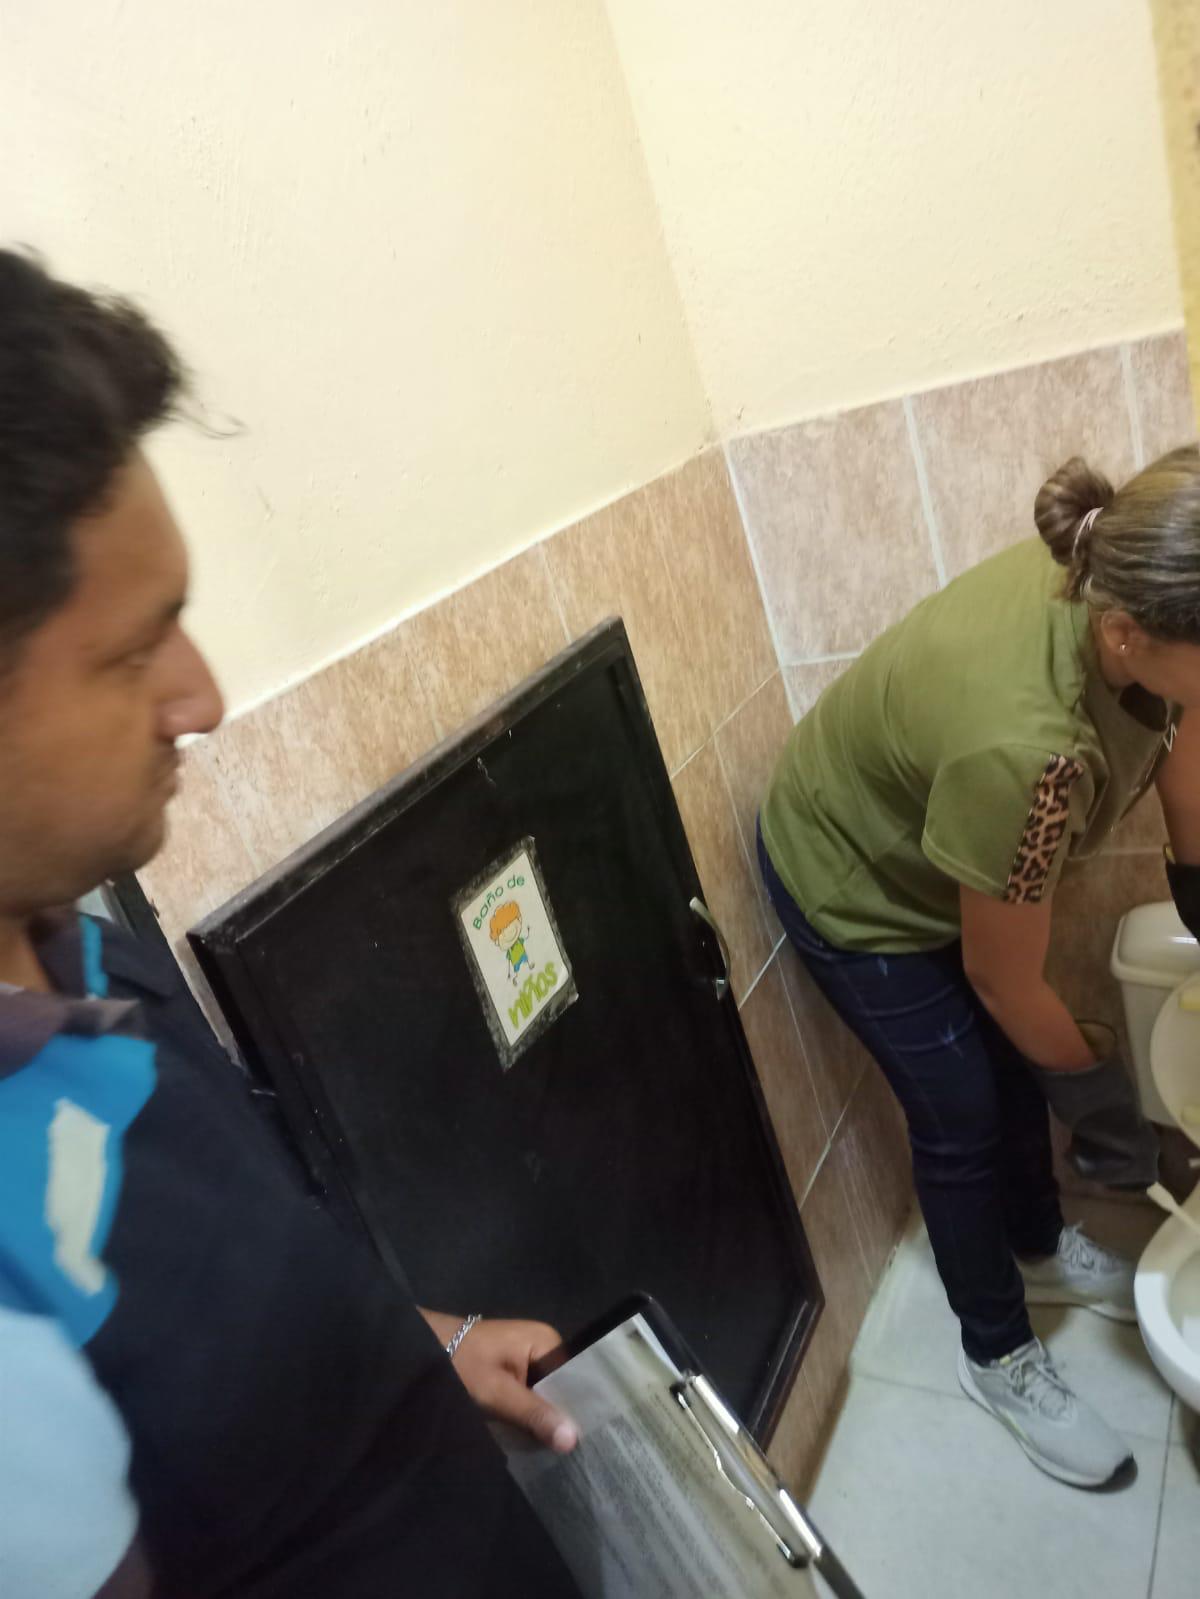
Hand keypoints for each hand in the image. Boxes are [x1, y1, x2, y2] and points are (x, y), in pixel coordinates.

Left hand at [420, 1310, 578, 1453]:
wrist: (416, 1348)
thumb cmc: (460, 1362)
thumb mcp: (496, 1392)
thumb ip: (534, 1414)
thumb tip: (574, 1440)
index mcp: (546, 1341)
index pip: (575, 1380)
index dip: (580, 1412)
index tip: (589, 1444)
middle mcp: (540, 1348)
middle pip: (559, 1391)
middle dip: (560, 1421)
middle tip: (573, 1458)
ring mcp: (524, 1361)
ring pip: (542, 1398)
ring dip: (542, 1423)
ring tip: (558, 1459)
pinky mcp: (508, 1374)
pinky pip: (527, 1398)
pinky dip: (526, 1418)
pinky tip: (533, 1444)